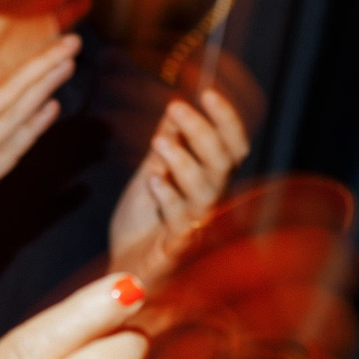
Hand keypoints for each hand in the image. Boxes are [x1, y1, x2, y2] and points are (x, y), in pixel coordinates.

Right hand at [0, 34, 78, 274]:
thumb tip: (19, 118)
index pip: (2, 86)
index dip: (32, 62)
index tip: (61, 43)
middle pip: (8, 89)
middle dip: (41, 63)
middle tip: (73, 40)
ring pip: (10, 113)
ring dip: (40, 87)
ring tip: (66, 65)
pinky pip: (6, 150)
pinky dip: (29, 129)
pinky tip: (50, 112)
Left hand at [108, 91, 251, 289]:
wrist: (126, 265)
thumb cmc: (144, 223)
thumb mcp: (153, 172)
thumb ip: (168, 144)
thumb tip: (174, 107)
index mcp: (209, 179)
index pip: (232, 145)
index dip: (226, 119)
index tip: (208, 92)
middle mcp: (210, 200)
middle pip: (222, 162)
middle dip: (201, 131)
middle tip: (176, 107)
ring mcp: (196, 224)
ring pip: (205, 189)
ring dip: (183, 160)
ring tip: (158, 142)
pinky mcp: (177, 249)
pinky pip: (181, 221)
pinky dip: (168, 197)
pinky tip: (152, 181)